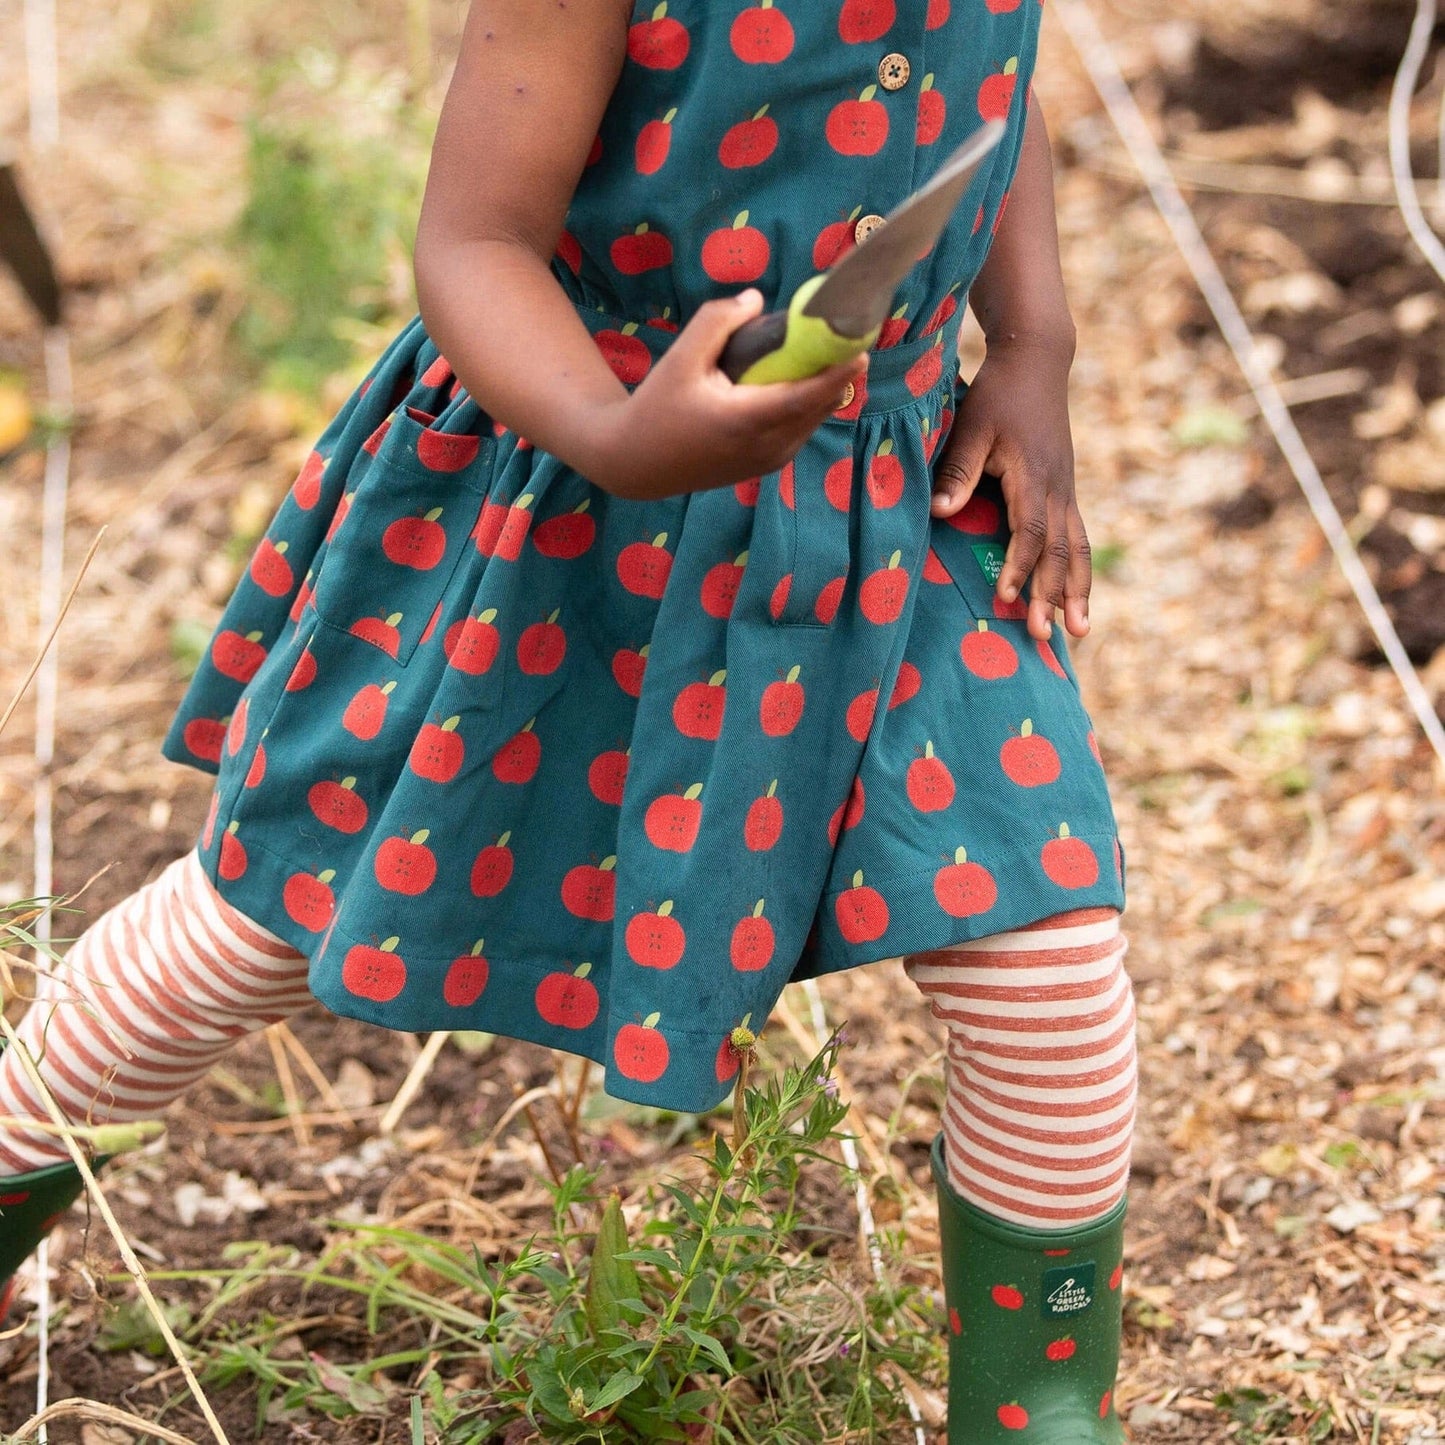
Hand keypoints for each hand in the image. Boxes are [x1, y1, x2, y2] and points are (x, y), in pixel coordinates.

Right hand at [585, 290, 868, 500]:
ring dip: (821, 387)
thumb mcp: (680, 359)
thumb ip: (718, 322)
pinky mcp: (768, 465)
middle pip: (821, 405)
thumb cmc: (656, 409)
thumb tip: (756, 300)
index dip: (840, 370)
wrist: (636, 464)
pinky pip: (800, 428)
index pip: (811, 395)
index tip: (861, 343)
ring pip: (814, 418)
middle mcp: (769, 447)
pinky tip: (795, 378)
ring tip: (821, 350)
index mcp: (750, 421)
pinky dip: (806, 403)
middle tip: (841, 333)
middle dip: (835, 370)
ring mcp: (771, 461)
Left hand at [930, 336, 1088, 641]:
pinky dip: (1080, 571)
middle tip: (1046, 636)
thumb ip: (959, 470)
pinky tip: (1078, 599)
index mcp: (1033, 475)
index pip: (1031, 529)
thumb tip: (942, 511)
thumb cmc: (997, 395)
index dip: (1020, 565)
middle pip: (1060, 550)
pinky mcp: (1066, 491)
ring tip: (1080, 632)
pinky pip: (1079, 538)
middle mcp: (1058, 488)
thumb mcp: (972, 426)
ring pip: (1078, 548)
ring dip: (1078, 591)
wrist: (1037, 362)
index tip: (1006, 597)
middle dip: (1054, 595)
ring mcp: (1067, 490)